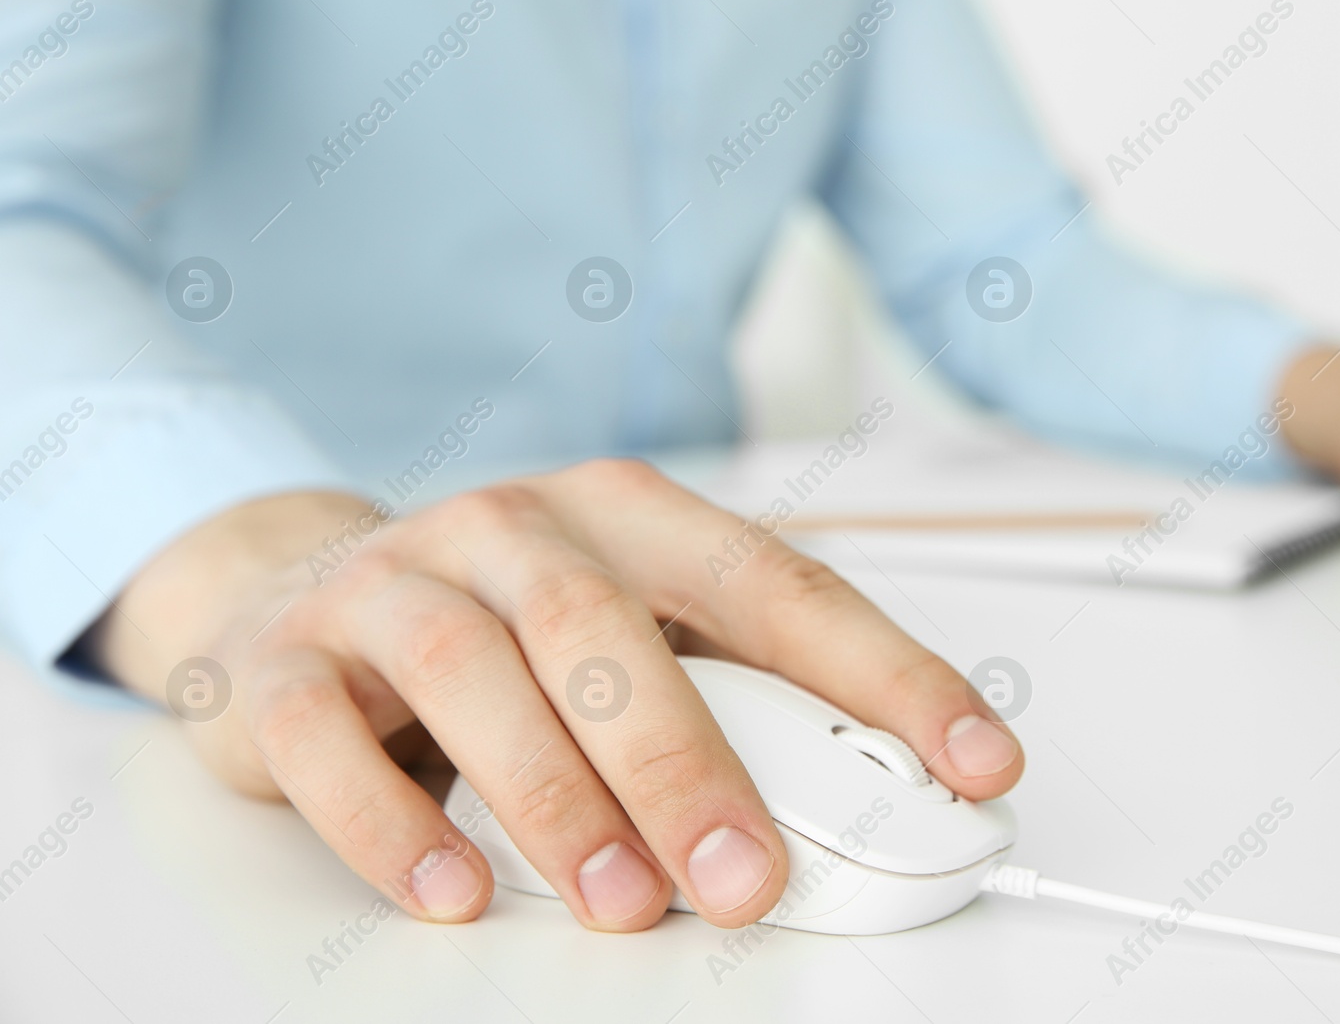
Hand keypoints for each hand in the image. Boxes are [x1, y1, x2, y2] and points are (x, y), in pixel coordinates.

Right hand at [87, 461, 1022, 929]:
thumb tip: (848, 806)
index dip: (885, 671)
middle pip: (605, 630)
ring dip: (556, 799)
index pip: (777, 583)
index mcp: (627, 515)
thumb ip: (724, 696)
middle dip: (687, 762)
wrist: (294, 591)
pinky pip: (327, 740)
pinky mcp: (284, 662)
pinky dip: (394, 824)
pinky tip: (455, 892)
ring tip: (621, 903)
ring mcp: (390, 584)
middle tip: (750, 879)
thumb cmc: (505, 624)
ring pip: (474, 674)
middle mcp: (512, 528)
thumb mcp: (626, 632)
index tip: (978, 760)